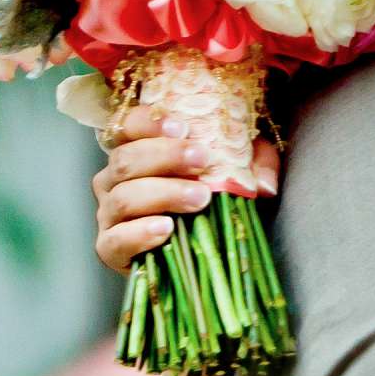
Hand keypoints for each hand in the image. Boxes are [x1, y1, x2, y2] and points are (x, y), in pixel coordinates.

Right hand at [90, 106, 280, 274]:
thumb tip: (265, 186)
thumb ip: (255, 166)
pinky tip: (165, 228)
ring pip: (123, 197)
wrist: (198, 252)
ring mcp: (109, 214)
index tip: (183, 127)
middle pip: (125, 160)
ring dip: (163, 193)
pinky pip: (114, 240)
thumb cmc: (214, 201)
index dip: (149, 123)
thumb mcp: (241, 174)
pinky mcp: (110, 249)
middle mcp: (115, 179)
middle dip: (165, 156)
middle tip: (201, 160)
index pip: (129, 125)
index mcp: (137, 152)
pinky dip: (138, 233)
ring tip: (199, 197)